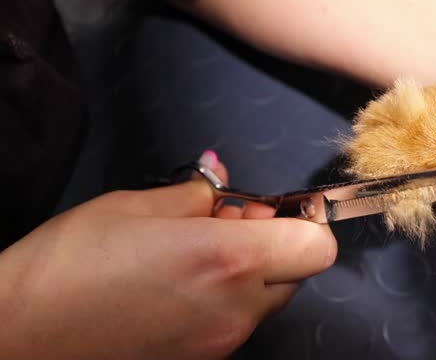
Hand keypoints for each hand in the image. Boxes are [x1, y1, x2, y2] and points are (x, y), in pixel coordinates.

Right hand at [0, 155, 336, 359]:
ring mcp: (221, 343)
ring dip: (249, 272)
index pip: (318, 245)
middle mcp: (236, 309)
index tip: (270, 208)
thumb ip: (196, 192)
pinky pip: (236, 323)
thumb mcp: (133, 206)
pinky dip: (226, 300)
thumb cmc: (68, 267)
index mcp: (228, 260)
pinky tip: (178, 285)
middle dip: (274, 243)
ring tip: (193, 253)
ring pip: (267, 299)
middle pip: (297, 272)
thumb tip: (220, 180)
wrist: (18, 340)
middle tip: (225, 223)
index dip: (302, 220)